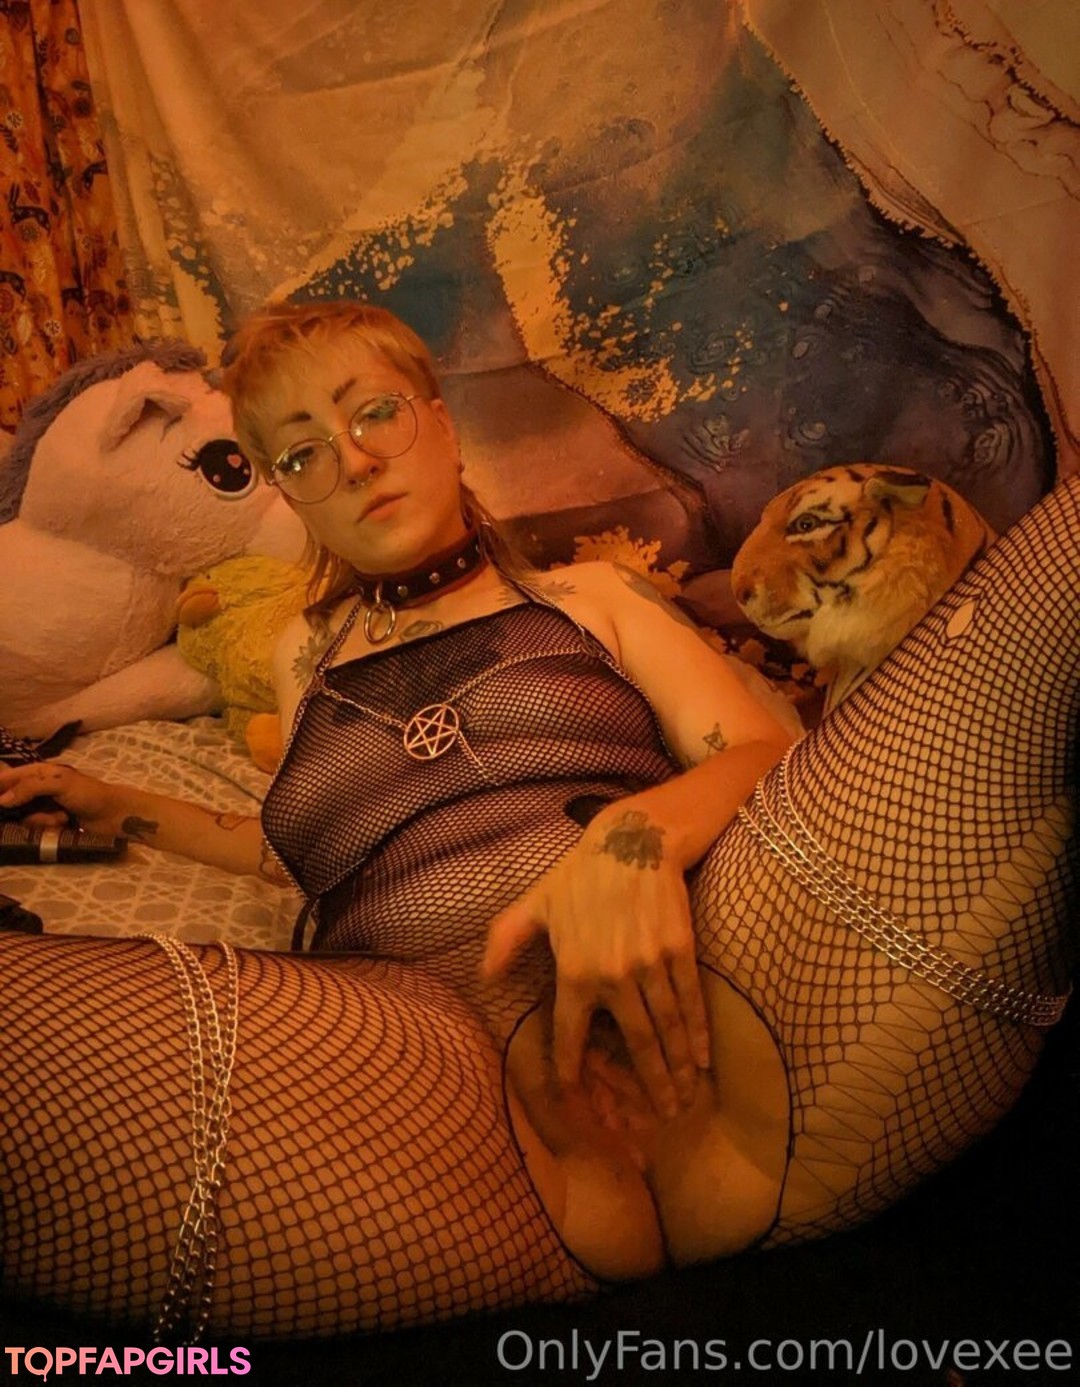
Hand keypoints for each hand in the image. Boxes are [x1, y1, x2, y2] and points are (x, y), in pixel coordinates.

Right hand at [0, 761, 122, 832]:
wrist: (113, 815)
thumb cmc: (89, 794)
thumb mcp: (60, 784)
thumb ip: (30, 788)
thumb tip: (3, 800)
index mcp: (39, 772)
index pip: (8, 777)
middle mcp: (37, 788)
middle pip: (12, 801)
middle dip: (22, 809)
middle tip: (46, 812)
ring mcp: (43, 807)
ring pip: (24, 817)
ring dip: (41, 820)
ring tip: (60, 818)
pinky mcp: (49, 823)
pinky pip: (36, 828)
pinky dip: (48, 827)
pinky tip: (64, 824)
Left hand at [484, 806, 710, 1117]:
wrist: (631, 842)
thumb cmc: (579, 876)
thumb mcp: (535, 905)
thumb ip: (506, 941)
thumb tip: (484, 977)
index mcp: (573, 973)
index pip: (572, 1037)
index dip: (574, 1072)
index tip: (581, 1101)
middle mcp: (612, 976)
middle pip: (635, 1045)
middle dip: (651, 1086)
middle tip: (662, 1117)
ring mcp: (649, 965)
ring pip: (666, 1029)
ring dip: (678, 1068)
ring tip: (686, 1097)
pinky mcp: (679, 951)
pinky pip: (691, 1001)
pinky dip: (699, 1033)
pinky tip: (704, 1058)